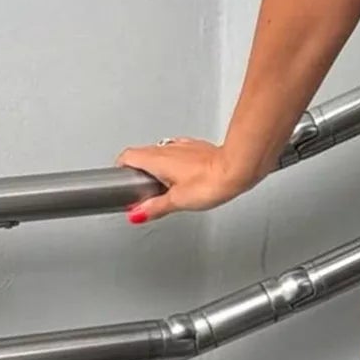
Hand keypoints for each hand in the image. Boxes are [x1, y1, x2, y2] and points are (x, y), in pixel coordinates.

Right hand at [114, 137, 259, 222]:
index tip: (121, 179)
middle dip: (139, 170)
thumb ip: (154, 207)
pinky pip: (179, 152)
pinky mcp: (199, 148)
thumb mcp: (177, 201)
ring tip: (164, 185)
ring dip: (158, 166)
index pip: (127, 156)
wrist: (238, 168)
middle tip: (141, 188)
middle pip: (143, 154)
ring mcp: (184, 146)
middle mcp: (168, 148)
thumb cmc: (212, 181)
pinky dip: (176, 163)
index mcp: (156, 159)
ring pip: (161, 152)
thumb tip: (137, 214)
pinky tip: (185, 175)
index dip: (121, 167)